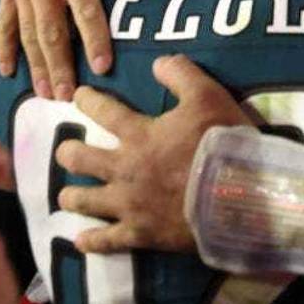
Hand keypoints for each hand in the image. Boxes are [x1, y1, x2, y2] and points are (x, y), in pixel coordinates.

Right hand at [0, 0, 177, 99]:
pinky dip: (3, 47)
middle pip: (52, 30)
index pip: (86, 11)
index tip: (103, 68)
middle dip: (60, 65)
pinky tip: (8, 72)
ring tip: (44, 93)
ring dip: (35, 64)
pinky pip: (3, 21)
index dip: (95, 40)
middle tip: (68, 96)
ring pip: (27, 31)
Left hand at [54, 55, 252, 252]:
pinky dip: (91, 241)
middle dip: (68, 152)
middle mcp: (124, 168)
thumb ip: (181, 74)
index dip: (87, 100)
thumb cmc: (222, 143)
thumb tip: (157, 62)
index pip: (102, 111)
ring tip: (67, 195)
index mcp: (138, 134)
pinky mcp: (140, 234)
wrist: (237, 196)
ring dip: (72, 196)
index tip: (78, 97)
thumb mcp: (208, 95)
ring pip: (84, 200)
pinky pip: (106, 241)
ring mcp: (129, 204)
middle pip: (79, 159)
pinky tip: (81, 240)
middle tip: (66, 151)